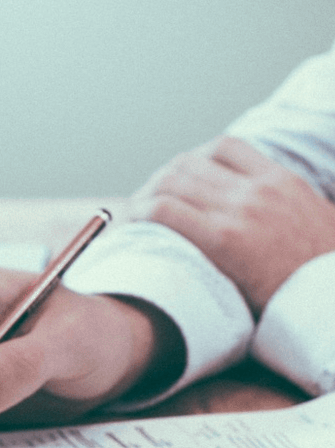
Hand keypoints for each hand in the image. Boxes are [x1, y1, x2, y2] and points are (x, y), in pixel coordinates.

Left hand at [129, 136, 334, 314]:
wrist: (329, 300)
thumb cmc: (320, 273)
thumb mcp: (319, 220)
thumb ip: (289, 206)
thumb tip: (278, 212)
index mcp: (281, 180)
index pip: (224, 147)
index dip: (192, 162)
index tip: (179, 183)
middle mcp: (258, 189)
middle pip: (188, 163)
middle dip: (159, 181)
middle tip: (146, 204)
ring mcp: (240, 212)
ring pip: (171, 181)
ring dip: (145, 196)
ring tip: (134, 218)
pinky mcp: (223, 240)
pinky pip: (166, 211)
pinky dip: (142, 214)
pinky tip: (133, 227)